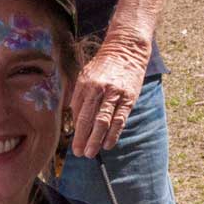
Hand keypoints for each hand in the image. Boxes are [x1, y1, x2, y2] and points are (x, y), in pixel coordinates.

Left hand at [69, 39, 149, 158]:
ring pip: (103, 121)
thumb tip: (75, 121)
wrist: (126, 50)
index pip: (78, 112)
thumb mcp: (85, 76)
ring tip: (91, 153)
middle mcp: (98, 89)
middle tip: (79, 153)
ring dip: (96, 140)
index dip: (76, 130)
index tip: (74, 143)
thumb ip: (79, 97)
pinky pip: (120, 119)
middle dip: (83, 138)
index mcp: (86, 84)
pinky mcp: (129, 98)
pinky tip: (108, 144)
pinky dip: (113, 134)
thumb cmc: (103, 66)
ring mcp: (115, 94)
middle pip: (89, 119)